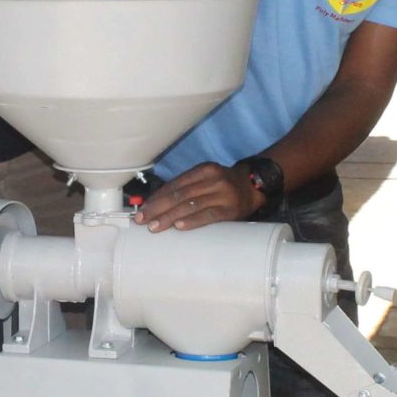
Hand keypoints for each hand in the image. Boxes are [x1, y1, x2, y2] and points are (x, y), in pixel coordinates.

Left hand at [136, 160, 259, 231]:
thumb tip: (157, 203)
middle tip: (142, 219)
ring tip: (154, 227)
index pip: (175, 184)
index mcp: (204, 170)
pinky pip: (208, 216)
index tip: (143, 208)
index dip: (156, 197)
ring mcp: (222, 194)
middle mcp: (212, 179)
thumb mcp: (207, 179)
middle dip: (157, 208)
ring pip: (190, 206)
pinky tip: (178, 226)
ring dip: (169, 217)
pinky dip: (191, 221)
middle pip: (179, 195)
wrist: (254, 187)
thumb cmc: (223, 186)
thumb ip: (187, 187)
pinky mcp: (230, 210)